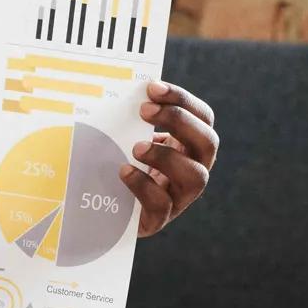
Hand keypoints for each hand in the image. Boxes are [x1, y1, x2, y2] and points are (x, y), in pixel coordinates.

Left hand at [121, 81, 217, 237]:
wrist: (99, 210)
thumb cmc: (113, 164)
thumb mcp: (126, 138)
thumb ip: (131, 119)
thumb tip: (121, 91)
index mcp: (188, 146)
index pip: (203, 118)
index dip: (183, 100)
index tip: (153, 87)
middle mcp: (192, 170)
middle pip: (208, 143)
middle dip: (180, 121)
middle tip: (145, 110)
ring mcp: (179, 198)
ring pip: (196, 176)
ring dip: (167, 156)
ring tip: (136, 147)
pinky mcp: (157, 220)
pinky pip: (162, 205)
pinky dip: (144, 185)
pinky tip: (124, 171)